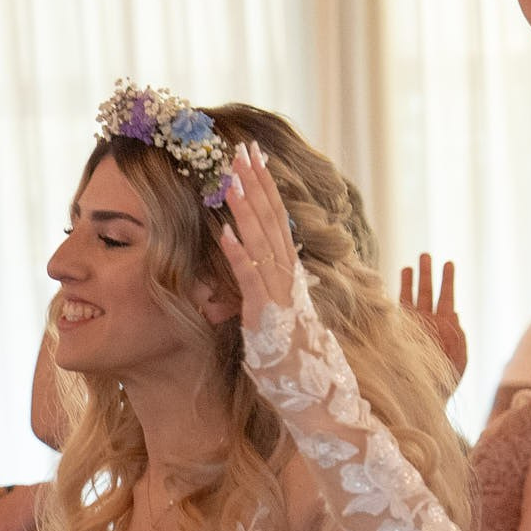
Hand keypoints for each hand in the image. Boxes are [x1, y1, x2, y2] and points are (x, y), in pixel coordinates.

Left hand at [216, 142, 298, 331]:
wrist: (306, 380)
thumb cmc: (285, 343)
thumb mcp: (272, 301)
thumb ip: (263, 275)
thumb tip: (248, 250)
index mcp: (287, 264)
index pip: (276, 215)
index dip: (264, 185)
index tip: (253, 156)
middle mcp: (286, 270)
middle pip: (271, 217)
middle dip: (256, 182)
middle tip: (242, 150)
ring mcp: (277, 287)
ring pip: (261, 239)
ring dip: (245, 207)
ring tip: (230, 179)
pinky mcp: (264, 308)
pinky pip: (250, 275)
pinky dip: (237, 252)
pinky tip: (224, 232)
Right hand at [399, 253, 466, 385]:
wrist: (424, 397)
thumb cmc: (445, 380)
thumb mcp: (460, 357)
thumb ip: (459, 335)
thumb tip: (454, 314)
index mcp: (446, 327)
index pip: (446, 298)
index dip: (447, 280)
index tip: (448, 263)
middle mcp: (428, 325)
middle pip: (427, 293)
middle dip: (427, 274)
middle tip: (426, 255)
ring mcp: (412, 329)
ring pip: (411, 300)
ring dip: (410, 283)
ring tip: (409, 266)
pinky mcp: (398, 336)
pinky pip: (395, 315)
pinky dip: (393, 302)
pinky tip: (389, 290)